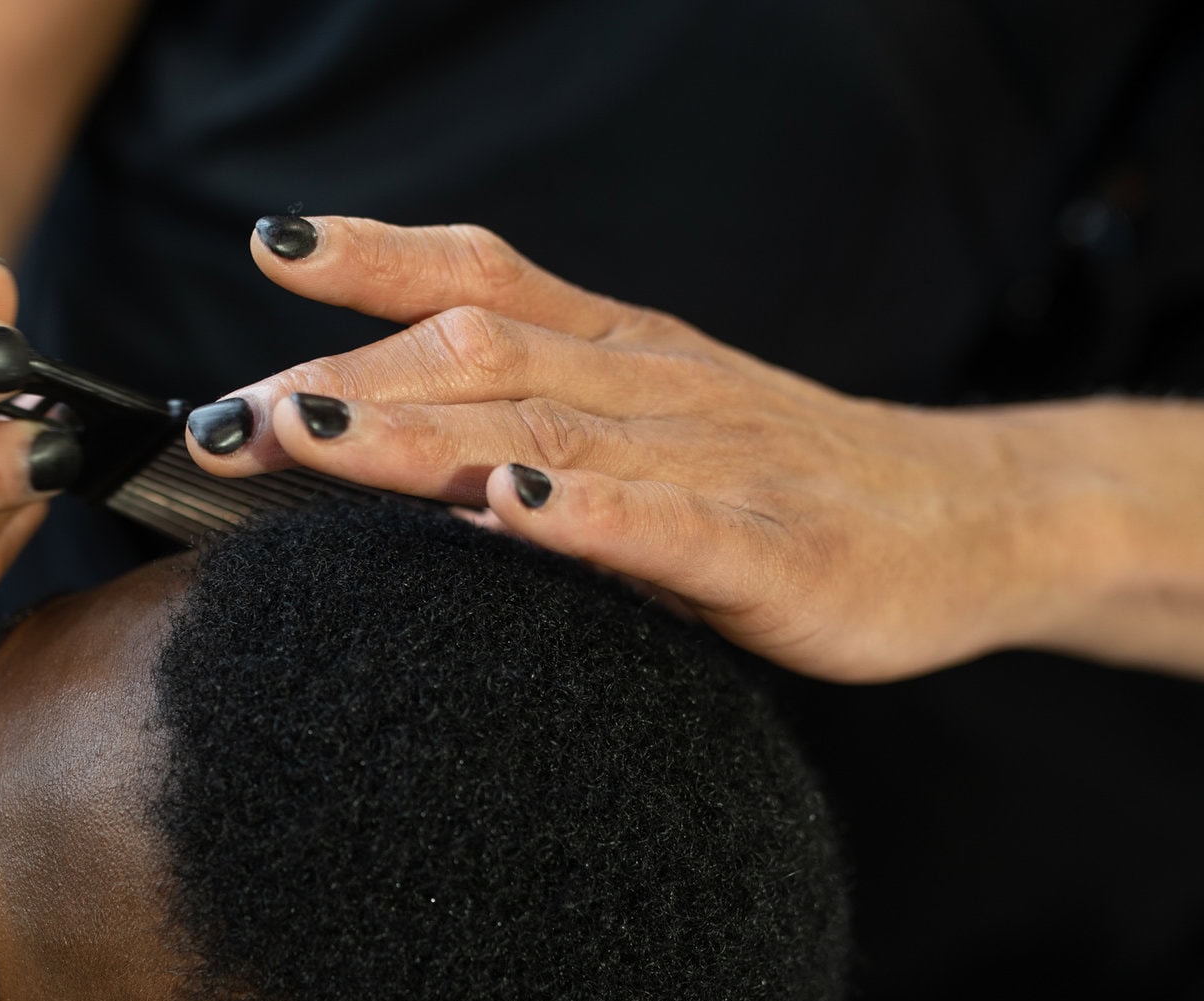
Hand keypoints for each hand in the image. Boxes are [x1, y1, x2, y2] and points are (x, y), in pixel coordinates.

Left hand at [186, 217, 1097, 683]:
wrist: (976, 518)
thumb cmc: (787, 479)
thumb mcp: (654, 425)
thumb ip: (536, 424)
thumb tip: (393, 447)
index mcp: (620, 352)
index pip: (483, 280)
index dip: (375, 257)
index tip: (269, 249)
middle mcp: (654, 385)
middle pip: (481, 355)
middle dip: (345, 375)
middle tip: (228, 413)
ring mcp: (716, 461)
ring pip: (550, 430)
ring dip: (422, 432)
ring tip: (315, 435)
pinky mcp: (775, 549)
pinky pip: (672, 525)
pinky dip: (590, 514)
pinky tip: (518, 510)